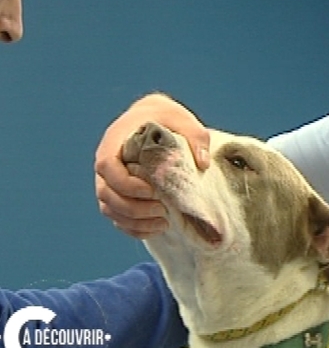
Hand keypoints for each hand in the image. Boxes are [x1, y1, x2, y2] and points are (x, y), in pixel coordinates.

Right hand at [94, 93, 210, 238]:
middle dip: (133, 208)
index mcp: (115, 141)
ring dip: (133, 221)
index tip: (151, 191)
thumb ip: (195, 136)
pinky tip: (156, 228)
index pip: (107, 166)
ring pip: (109, 208)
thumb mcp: (183, 119)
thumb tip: (203, 163)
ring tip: (164, 222)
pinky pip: (117, 216)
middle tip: (162, 211)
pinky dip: (133, 227)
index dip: (125, 183)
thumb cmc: (167, 118)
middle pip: (106, 193)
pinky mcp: (118, 193)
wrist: (154, 118)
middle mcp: (107, 162)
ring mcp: (109, 180)